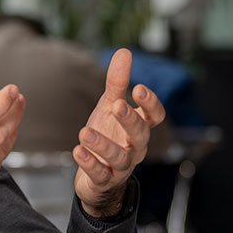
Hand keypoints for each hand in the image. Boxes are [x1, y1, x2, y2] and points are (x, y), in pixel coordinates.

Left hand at [73, 49, 165, 216]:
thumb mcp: (109, 106)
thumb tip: (124, 51)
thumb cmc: (107, 135)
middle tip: (117, 105)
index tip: (138, 88)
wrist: (95, 176)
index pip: (155, 116)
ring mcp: (121, 166)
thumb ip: (117, 82)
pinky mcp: (104, 180)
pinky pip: (100, 174)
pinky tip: (77, 151)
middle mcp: (134, 147)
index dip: (150, 104)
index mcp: (139, 128)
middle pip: (141, 135)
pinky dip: (90, 163)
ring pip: (120, 158)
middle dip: (130, 120)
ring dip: (103, 145)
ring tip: (85, 132)